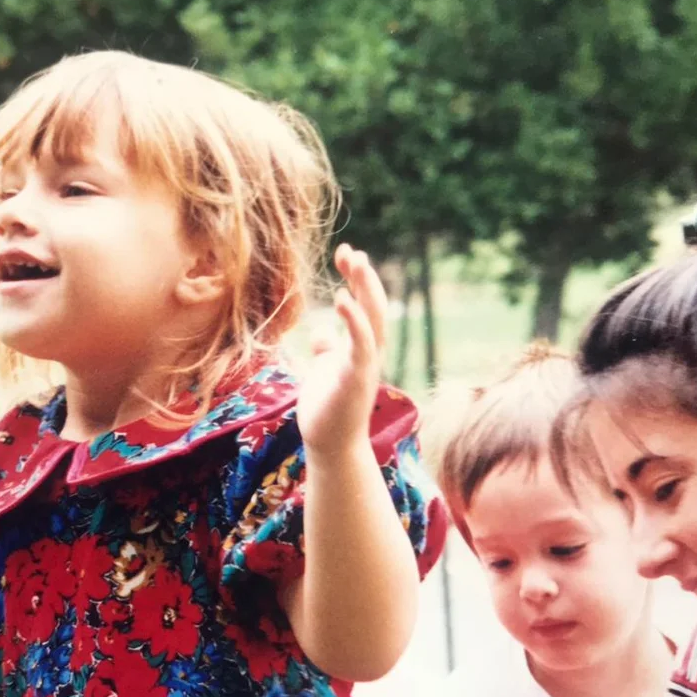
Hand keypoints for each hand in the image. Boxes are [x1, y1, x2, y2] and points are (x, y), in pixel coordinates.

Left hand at [297, 243, 386, 456]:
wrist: (330, 445)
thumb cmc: (327, 409)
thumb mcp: (323, 371)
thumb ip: (327, 350)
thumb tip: (322, 332)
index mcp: (360, 347)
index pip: (364, 304)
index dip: (357, 278)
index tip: (345, 253)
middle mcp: (368, 352)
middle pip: (373, 305)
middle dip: (364, 277)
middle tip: (351, 251)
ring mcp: (366, 364)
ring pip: (373, 319)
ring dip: (366, 289)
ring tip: (355, 261)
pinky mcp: (357, 378)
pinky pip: (360, 343)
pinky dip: (354, 320)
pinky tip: (342, 298)